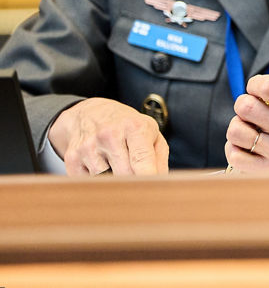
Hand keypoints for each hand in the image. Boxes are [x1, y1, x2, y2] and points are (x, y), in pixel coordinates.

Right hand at [48, 97, 168, 175]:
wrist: (91, 113)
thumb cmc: (128, 126)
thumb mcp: (150, 133)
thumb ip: (158, 159)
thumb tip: (161, 184)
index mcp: (134, 127)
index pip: (142, 159)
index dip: (148, 178)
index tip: (152, 191)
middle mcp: (109, 135)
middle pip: (124, 175)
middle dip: (133, 183)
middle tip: (138, 184)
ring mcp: (88, 147)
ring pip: (105, 181)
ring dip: (113, 182)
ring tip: (117, 167)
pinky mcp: (72, 159)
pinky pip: (87, 183)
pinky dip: (96, 182)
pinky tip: (100, 167)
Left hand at [224, 42, 268, 171]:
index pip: (267, 86)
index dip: (256, 82)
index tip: (260, 87)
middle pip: (246, 107)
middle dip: (245, 101)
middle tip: (254, 105)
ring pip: (235, 131)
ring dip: (238, 123)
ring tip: (251, 123)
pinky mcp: (267, 171)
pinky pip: (233, 154)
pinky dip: (235, 145)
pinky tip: (250, 140)